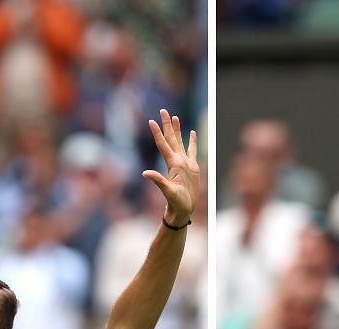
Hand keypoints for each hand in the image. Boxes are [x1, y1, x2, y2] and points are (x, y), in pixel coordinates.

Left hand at [143, 109, 198, 226]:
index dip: (157, 133)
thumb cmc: (176, 202)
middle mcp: (177, 161)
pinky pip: (192, 150)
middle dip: (167, 125)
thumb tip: (145, 173)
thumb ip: (158, 181)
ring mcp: (184, 163)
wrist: (183, 209)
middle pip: (171, 138)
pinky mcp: (193, 167)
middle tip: (163, 110)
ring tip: (175, 117)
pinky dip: (192, 141)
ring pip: (180, 142)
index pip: (163, 144)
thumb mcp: (167, 191)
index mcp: (172, 164)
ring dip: (177, 129)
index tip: (151, 121)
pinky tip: (192, 133)